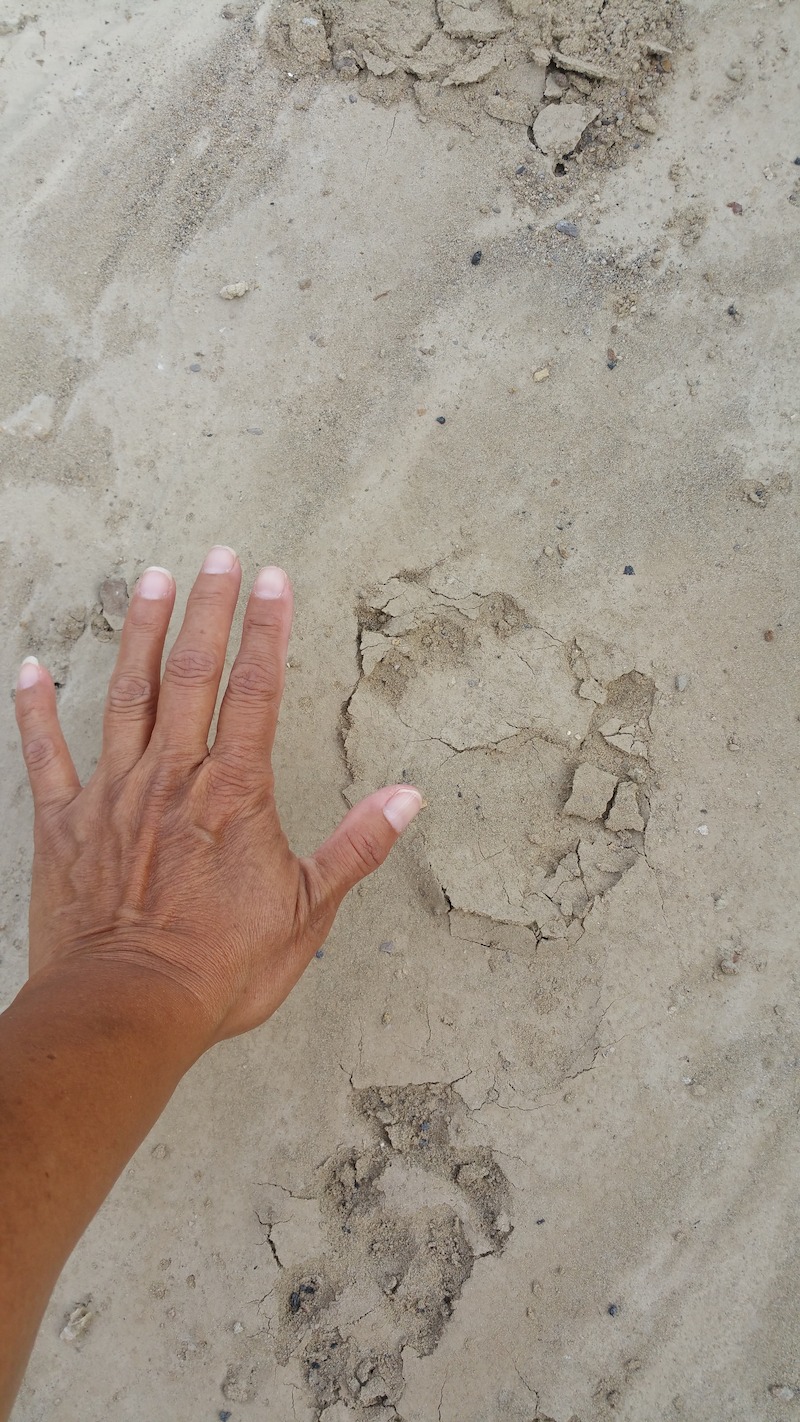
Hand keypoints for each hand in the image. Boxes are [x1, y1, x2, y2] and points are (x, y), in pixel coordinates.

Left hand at [14, 547, 421, 1050]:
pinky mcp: (65, 825)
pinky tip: (30, 667)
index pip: (255, 692)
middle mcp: (172, 779)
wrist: (129, 1009)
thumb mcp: (307, 912)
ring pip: (126, 696)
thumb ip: (356, 848)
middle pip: (191, 675)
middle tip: (218, 554)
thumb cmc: (220, 969)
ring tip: (152, 579)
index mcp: (232, 795)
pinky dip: (35, 710)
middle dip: (207, 609)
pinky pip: (45, 756)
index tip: (272, 579)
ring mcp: (113, 796)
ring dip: (141, 634)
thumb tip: (408, 798)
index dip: (266, 630)